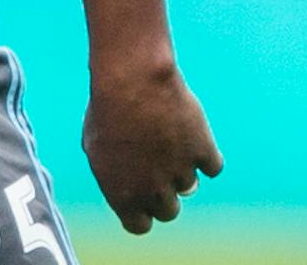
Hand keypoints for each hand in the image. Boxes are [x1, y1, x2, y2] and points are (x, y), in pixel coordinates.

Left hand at [82, 56, 222, 234]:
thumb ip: (112, 172)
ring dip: (181, 168)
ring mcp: (180, 173)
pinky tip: (192, 137)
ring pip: (189, 187)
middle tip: (158, 168)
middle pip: (168, 211)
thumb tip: (126, 184)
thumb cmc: (107, 107)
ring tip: (166, 139)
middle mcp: (153, 191)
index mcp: (122, 195)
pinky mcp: (204, 152)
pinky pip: (213, 167)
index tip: (143, 197)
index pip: (139, 226)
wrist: (132, 80)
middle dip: (163, 193)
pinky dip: (206, 155)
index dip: (142, 211)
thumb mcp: (94, 144)